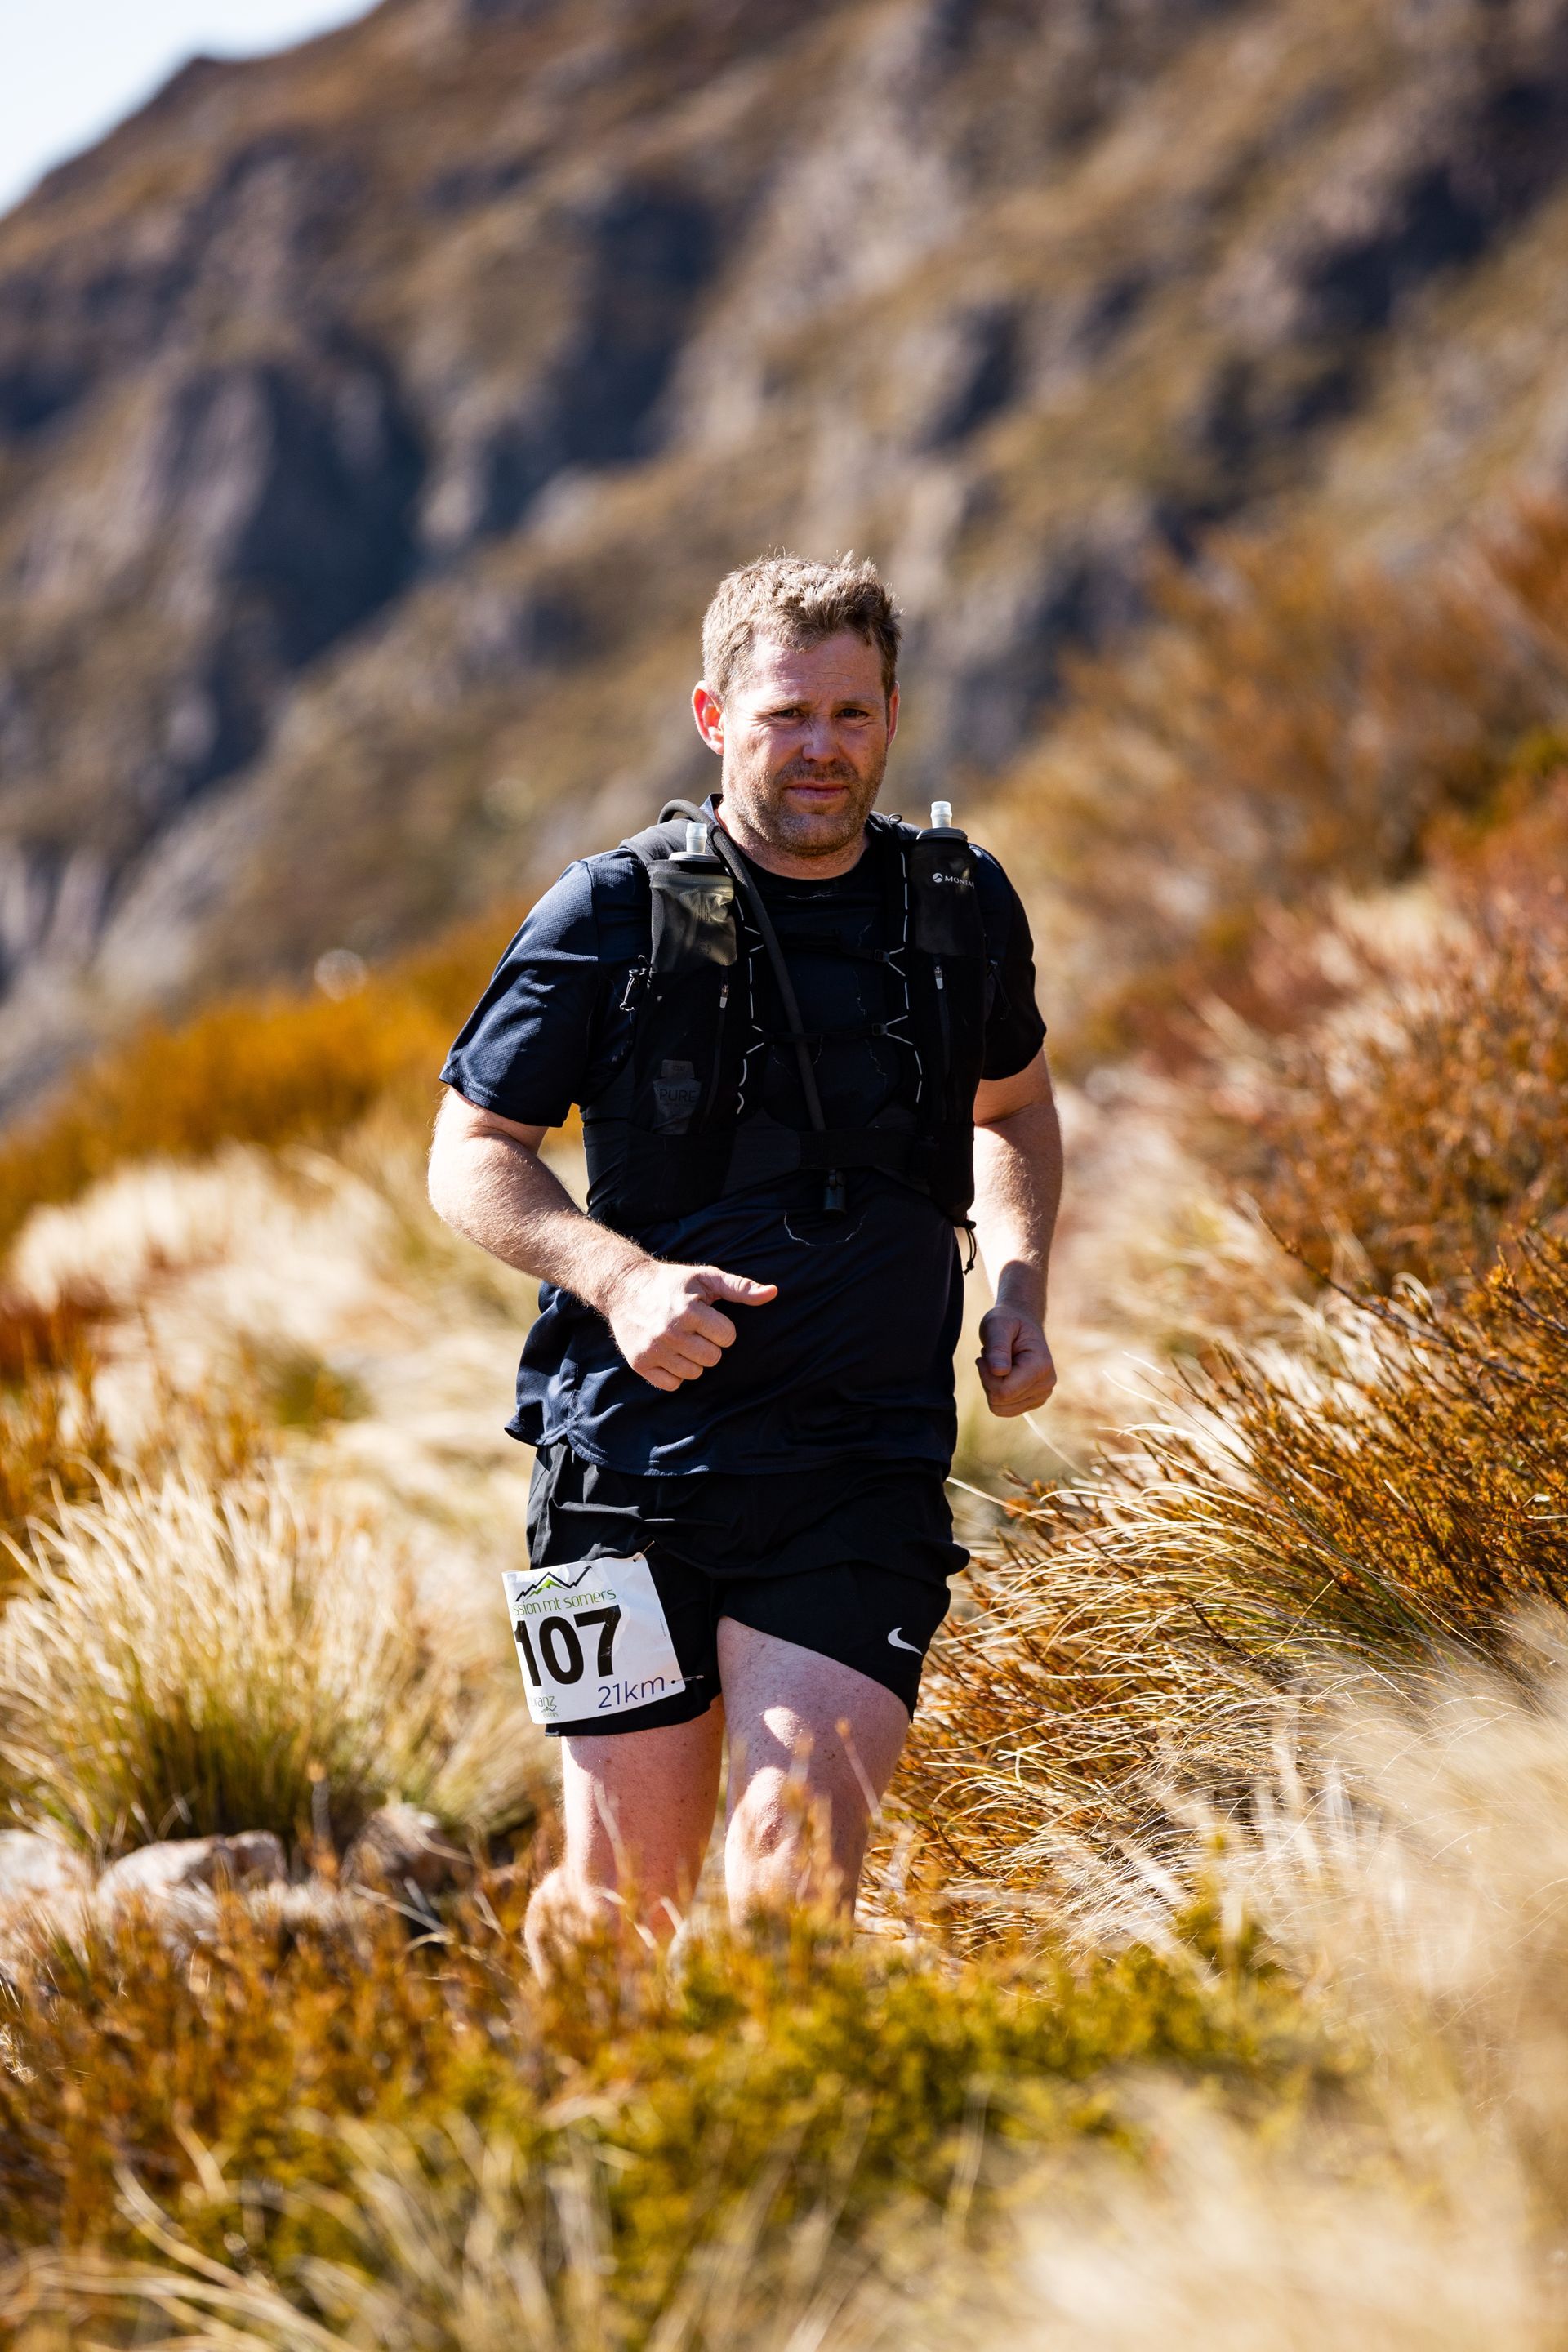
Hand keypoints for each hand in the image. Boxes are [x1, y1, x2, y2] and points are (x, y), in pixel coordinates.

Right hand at [601, 1260, 777, 1391]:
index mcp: (688, 1310)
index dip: (722, 1328)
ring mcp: (652, 1350)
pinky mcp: (639, 1364)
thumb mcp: (706, 1277)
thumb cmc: (673, 1283)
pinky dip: (675, 1373)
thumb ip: (740, 1287)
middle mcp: (668, 1332)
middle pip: (713, 1359)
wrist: (624, 1287)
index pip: (727, 1337)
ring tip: (681, 1340)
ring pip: (694, 1374)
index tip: (708, 1317)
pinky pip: (672, 1385)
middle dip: (709, 1345)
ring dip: (693, 1360)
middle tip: (694, 1330)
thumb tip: (773, 1293)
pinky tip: (669, 1353)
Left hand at [977, 1305, 1055, 1417]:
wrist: (1020, 1323)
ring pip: (1000, 1408)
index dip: (986, 1376)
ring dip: (991, 1386)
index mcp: (1041, 1366)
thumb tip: (999, 1371)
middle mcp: (1046, 1384)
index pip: (1004, 1391)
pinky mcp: (1034, 1401)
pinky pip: (1003, 1410)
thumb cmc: (1007, 1321)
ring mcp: (1042, 1395)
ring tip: (997, 1364)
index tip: (983, 1355)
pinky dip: (995, 1393)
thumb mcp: (997, 1325)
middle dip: (987, 1379)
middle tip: (991, 1356)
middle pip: (1001, 1400)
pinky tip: (1000, 1374)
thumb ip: (998, 1347)